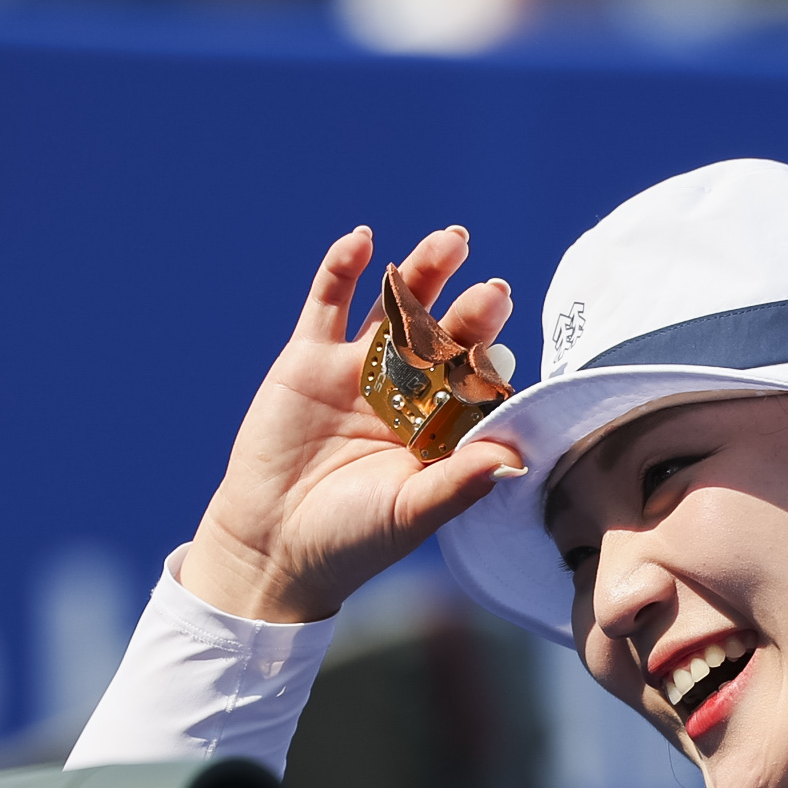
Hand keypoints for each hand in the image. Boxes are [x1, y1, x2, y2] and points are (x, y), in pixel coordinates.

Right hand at [176, 224, 526, 625]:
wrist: (271, 545)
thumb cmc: (350, 540)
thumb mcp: (410, 513)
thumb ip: (459, 482)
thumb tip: (515, 457)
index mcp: (437, 425)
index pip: (474, 378)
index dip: (491, 356)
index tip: (510, 350)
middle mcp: (404, 390)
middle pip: (443, 334)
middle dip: (469, 311)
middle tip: (493, 292)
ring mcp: (357, 369)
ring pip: (395, 308)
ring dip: (421, 271)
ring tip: (452, 242)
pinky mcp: (309, 359)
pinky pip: (328, 304)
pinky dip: (342, 270)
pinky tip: (362, 242)